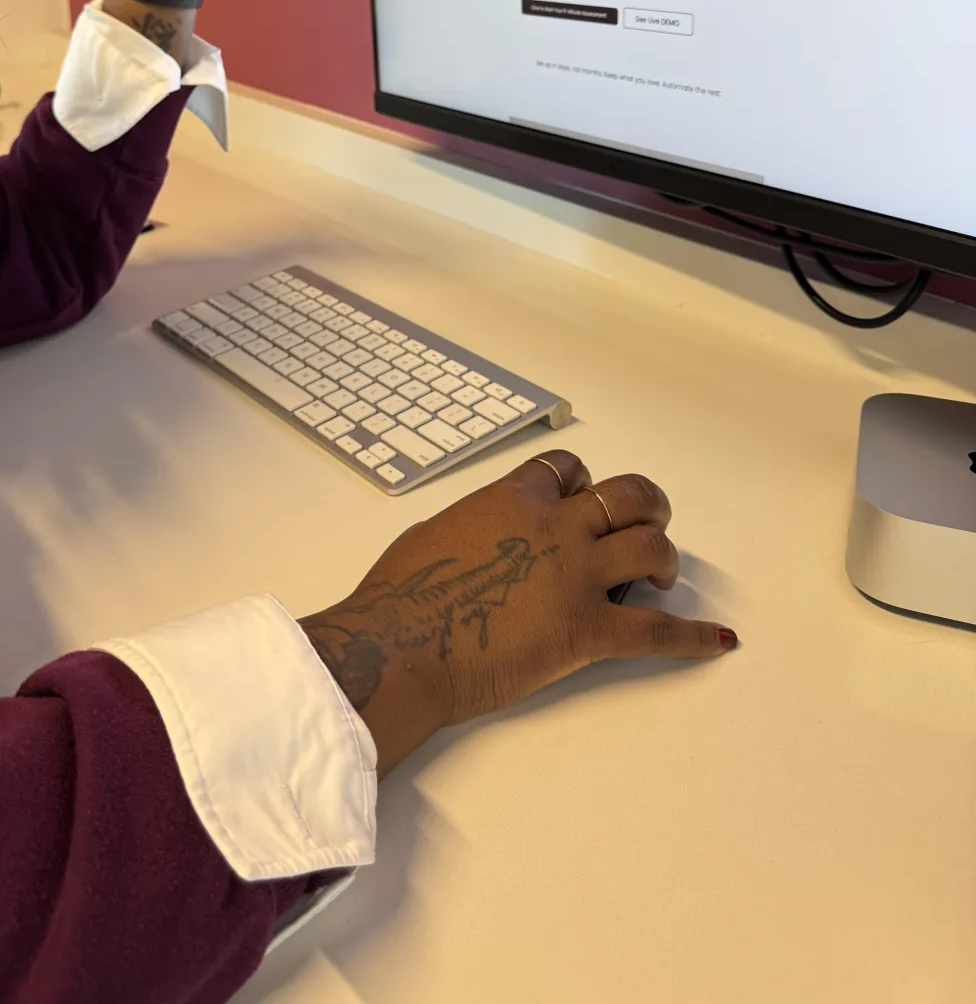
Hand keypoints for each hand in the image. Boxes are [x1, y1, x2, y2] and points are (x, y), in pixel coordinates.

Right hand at [300, 451, 737, 775]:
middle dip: (645, 506)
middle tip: (645, 526)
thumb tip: (480, 540)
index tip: (580, 500)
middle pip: (626, 495)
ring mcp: (576, 577)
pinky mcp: (588, 631)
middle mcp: (555, 527)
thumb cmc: (399, 596)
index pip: (567, 469)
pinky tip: (718, 641)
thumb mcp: (432, 535)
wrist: (399, 649)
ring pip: (649, 546)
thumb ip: (471, 527)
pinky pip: (656, 630)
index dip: (581, 482)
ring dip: (664, 556)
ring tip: (662, 575)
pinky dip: (692, 637)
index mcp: (513, 499)